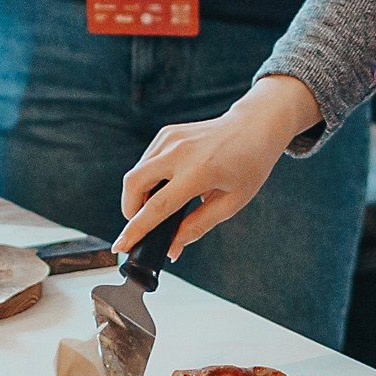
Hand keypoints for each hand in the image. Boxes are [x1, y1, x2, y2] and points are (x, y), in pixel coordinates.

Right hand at [114, 75, 320, 255]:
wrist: (254, 127)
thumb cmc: (249, 166)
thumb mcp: (231, 202)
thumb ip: (198, 226)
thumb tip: (172, 248)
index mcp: (199, 172)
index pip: (158, 206)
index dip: (136, 230)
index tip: (120, 246)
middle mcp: (180, 151)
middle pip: (133, 184)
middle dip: (129, 210)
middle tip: (142, 225)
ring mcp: (170, 138)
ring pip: (136, 172)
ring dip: (139, 195)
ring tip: (160, 206)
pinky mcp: (166, 132)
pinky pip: (146, 161)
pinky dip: (147, 178)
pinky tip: (167, 185)